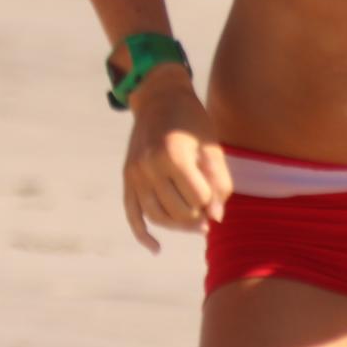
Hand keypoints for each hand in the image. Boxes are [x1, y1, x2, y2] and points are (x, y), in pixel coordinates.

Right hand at [123, 68, 230, 252]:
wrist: (159, 97)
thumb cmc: (192, 121)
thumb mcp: (211, 145)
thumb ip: (219, 181)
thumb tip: (216, 217)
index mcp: (173, 155)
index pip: (199, 199)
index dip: (212, 199)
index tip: (215, 190)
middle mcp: (149, 165)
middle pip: (178, 211)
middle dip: (198, 216)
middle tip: (208, 212)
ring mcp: (135, 173)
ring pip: (157, 216)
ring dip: (178, 226)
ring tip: (194, 224)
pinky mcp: (127, 177)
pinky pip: (132, 213)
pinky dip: (142, 234)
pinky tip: (156, 248)